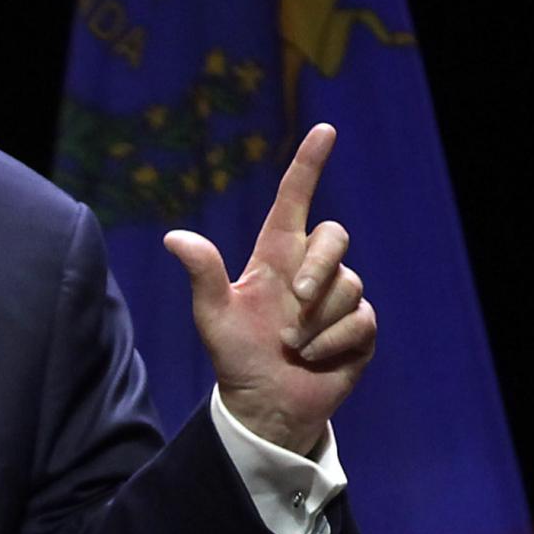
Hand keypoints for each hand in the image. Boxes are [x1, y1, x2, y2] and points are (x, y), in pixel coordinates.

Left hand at [161, 123, 374, 455]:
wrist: (266, 404)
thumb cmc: (237, 356)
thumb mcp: (214, 317)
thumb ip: (202, 275)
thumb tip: (173, 238)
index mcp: (275, 257)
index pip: (295, 201)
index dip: (308, 164)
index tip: (324, 130)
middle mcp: (311, 270)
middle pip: (335, 237)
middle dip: (319, 266)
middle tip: (293, 301)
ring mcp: (339, 298)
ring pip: (347, 285)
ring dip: (315, 321)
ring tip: (291, 345)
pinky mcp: (359, 328)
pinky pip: (359, 320)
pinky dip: (331, 343)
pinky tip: (313, 358)